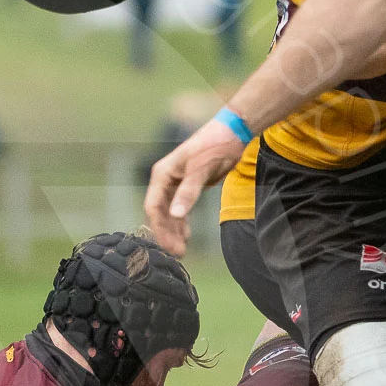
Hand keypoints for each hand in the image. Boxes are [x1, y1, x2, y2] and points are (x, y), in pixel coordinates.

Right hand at [144, 119, 246, 255]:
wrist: (232, 133)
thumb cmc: (215, 146)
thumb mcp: (202, 169)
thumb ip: (188, 192)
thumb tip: (175, 215)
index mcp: (162, 174)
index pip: (153, 206)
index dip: (160, 227)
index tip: (170, 245)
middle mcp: (164, 180)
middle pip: (159, 212)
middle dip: (167, 233)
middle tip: (178, 253)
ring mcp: (174, 184)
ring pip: (169, 213)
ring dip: (173, 231)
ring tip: (181, 250)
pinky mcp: (186, 187)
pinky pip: (179, 209)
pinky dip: (181, 223)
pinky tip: (186, 235)